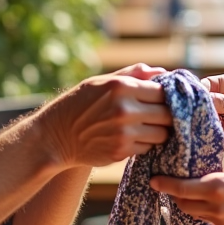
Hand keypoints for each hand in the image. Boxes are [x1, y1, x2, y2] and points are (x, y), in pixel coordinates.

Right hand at [38, 66, 172, 167]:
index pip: (162, 92)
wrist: (56, 135)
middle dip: (165, 115)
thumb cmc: (80, 103)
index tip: (160, 100)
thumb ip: (134, 75)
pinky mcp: (121, 152)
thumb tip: (163, 72)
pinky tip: (132, 138)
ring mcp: (124, 132)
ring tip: (144, 127)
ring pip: (161, 134)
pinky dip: (144, 144)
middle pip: (166, 114)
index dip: (164, 97)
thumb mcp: (102, 82)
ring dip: (157, 132)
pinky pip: (147, 148)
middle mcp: (124, 109)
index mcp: (122, 86)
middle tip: (157, 116)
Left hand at [151, 164, 223, 224]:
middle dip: (175, 195)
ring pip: (194, 213)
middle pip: (182, 204)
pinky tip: (212, 202)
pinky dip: (205, 211)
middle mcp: (215, 206)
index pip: (180, 188)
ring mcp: (221, 221)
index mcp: (216, 187)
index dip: (164, 184)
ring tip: (192, 192)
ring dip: (190, 204)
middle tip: (173, 184)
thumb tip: (202, 176)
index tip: (153, 180)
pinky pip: (208, 220)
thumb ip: (217, 175)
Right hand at [200, 74, 223, 162]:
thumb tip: (198, 99)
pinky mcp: (222, 132)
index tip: (199, 102)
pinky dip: (217, 135)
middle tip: (215, 118)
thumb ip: (219, 102)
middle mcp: (222, 100)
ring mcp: (221, 117)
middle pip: (202, 104)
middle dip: (205, 112)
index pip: (205, 85)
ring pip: (205, 120)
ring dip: (212, 125)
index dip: (200, 93)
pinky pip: (211, 133)